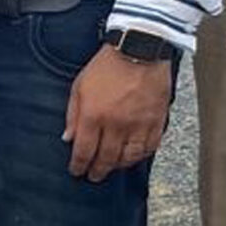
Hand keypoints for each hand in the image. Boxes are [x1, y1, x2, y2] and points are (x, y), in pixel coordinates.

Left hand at [63, 45, 172, 180]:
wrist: (139, 49)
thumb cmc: (106, 65)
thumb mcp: (79, 86)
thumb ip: (73, 115)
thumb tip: (68, 139)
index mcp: (94, 115)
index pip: (84, 151)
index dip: (79, 165)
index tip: (76, 171)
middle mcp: (116, 124)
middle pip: (106, 158)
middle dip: (97, 171)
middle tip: (93, 176)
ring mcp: (139, 124)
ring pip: (129, 157)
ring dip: (118, 166)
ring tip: (111, 168)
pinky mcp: (157, 120)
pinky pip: (150, 146)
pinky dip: (141, 155)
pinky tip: (133, 157)